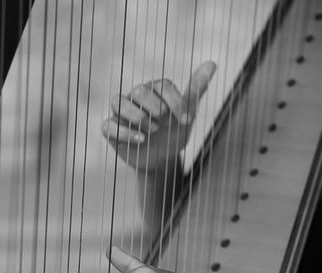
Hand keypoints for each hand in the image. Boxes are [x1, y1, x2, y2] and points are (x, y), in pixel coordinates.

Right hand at [101, 61, 215, 172]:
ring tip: (153, 130)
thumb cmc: (173, 134)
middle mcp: (135, 97)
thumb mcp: (187, 114)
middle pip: (140, 91)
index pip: (161, 85)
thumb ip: (196, 89)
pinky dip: (124, 132)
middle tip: (165, 122)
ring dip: (136, 116)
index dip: (175, 101)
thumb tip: (213, 62)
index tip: (186, 120)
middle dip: (154, 106)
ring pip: (118, 102)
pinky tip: (141, 139)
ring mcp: (121, 113)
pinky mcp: (111, 130)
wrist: (162, 160)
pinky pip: (108, 125)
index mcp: (154, 89)